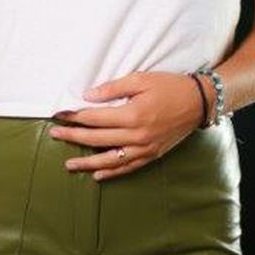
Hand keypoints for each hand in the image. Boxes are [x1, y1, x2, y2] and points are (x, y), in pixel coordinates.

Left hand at [47, 71, 204, 181]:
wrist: (199, 102)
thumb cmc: (170, 86)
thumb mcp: (141, 79)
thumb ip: (113, 88)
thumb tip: (88, 96)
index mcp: (132, 114)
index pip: (94, 118)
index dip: (74, 117)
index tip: (59, 115)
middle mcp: (137, 135)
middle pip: (97, 139)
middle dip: (73, 137)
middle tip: (55, 134)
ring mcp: (145, 148)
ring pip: (110, 160)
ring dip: (87, 163)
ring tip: (69, 165)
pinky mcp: (152, 155)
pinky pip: (128, 167)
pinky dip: (112, 172)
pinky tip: (97, 175)